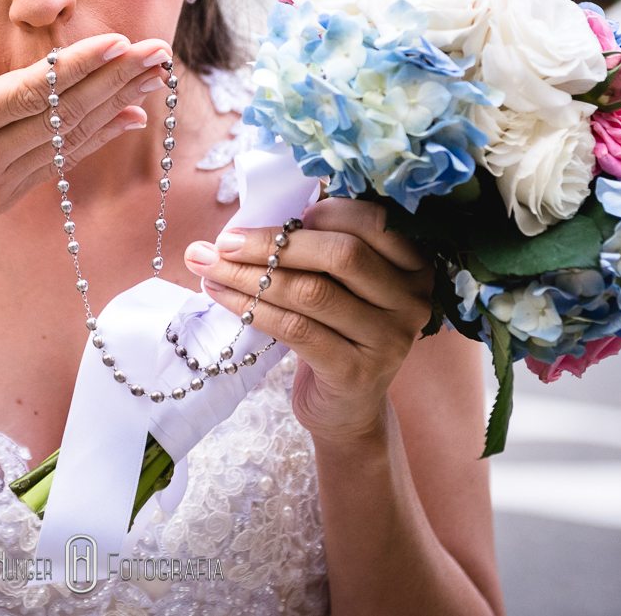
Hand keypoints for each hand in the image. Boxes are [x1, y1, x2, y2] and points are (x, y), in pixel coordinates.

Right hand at [0, 33, 172, 271]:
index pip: (26, 97)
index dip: (73, 70)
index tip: (115, 42)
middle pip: (63, 114)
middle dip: (114, 79)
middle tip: (159, 49)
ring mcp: (4, 180)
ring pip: (71, 137)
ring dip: (117, 103)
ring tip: (157, 74)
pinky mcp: (9, 193)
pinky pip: (63, 159)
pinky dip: (99, 136)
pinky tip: (130, 118)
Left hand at [184, 198, 433, 444]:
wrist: (346, 408)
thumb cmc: (336, 330)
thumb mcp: (340, 284)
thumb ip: (319, 247)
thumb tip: (254, 217)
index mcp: (413, 265)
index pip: (371, 221)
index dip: (320, 213)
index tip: (272, 220)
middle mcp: (411, 300)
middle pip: (341, 254)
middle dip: (273, 244)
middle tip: (223, 243)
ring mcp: (388, 340)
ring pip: (311, 292)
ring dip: (250, 275)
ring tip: (207, 266)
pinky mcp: (356, 372)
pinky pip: (295, 329)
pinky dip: (252, 308)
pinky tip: (220, 296)